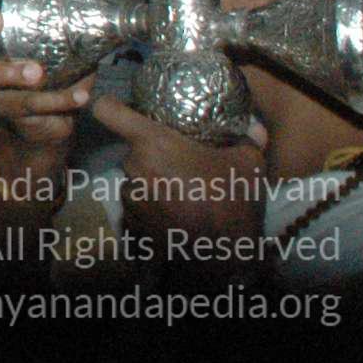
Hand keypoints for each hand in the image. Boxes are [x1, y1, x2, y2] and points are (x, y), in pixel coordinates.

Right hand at [0, 0, 88, 179]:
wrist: (50, 127)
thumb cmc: (57, 76)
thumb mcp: (67, 47)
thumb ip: (79, 30)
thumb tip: (118, 10)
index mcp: (2, 31)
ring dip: (11, 72)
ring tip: (36, 72)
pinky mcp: (12, 112)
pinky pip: (30, 106)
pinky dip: (58, 100)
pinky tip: (81, 96)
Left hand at [93, 91, 265, 257]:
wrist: (225, 256)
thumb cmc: (233, 201)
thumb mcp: (248, 165)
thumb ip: (247, 139)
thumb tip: (254, 126)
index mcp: (152, 144)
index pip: (107, 111)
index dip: (111, 106)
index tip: (120, 109)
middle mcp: (133, 167)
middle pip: (132, 151)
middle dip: (152, 157)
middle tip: (180, 168)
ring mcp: (129, 197)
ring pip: (134, 180)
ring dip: (151, 184)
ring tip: (181, 197)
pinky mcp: (130, 224)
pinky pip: (136, 207)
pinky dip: (151, 210)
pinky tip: (175, 218)